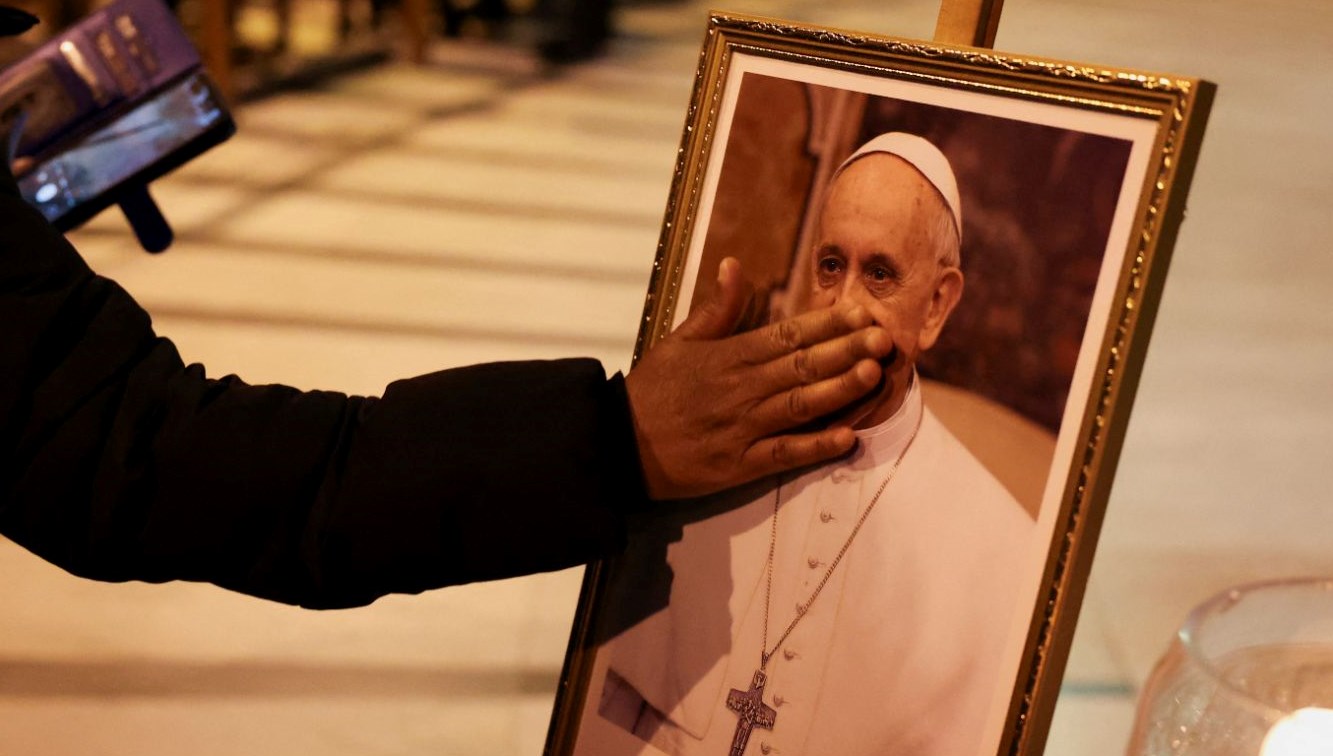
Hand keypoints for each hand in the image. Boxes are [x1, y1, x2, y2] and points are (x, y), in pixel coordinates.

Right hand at [625, 258, 892, 499]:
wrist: (617, 445)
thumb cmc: (652, 392)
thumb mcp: (678, 341)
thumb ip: (716, 308)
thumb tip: (735, 265)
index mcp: (728, 357)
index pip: (785, 335)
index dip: (826, 323)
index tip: (861, 310)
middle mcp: (739, 389)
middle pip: (801, 366)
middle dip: (846, 350)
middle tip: (885, 336)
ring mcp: (740, 428)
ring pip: (798, 406)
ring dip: (838, 390)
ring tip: (873, 374)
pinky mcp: (737, 465)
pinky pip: (782, 455)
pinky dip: (813, 447)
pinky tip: (846, 438)